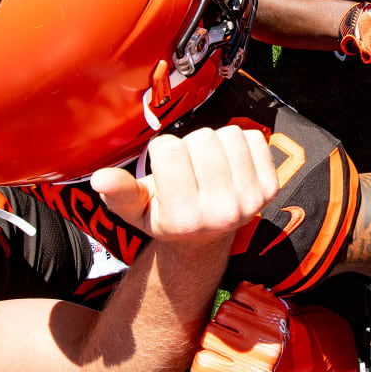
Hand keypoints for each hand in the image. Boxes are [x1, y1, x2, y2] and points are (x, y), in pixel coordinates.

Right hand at [91, 126, 277, 241]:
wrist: (206, 236)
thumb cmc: (166, 214)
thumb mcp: (136, 209)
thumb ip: (119, 192)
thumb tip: (100, 178)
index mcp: (183, 218)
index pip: (169, 149)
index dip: (163, 151)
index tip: (166, 169)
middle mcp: (219, 213)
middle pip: (203, 138)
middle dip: (191, 145)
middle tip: (189, 168)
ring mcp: (249, 202)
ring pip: (230, 134)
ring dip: (216, 142)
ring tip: (208, 164)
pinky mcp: (269, 189)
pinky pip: (254, 138)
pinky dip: (240, 143)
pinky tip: (230, 164)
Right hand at [157, 282, 289, 371]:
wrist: (288, 349)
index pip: (201, 363)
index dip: (204, 358)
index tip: (219, 360)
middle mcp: (260, 356)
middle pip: (210, 333)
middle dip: (213, 336)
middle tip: (228, 342)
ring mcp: (268, 330)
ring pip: (223, 311)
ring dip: (224, 316)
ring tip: (236, 327)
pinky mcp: (273, 308)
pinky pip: (240, 293)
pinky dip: (238, 297)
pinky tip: (246, 311)